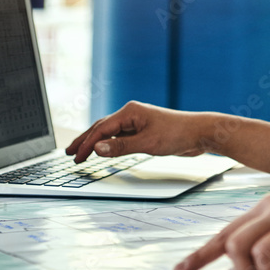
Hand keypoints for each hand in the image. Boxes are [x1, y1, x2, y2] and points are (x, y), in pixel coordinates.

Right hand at [65, 101, 205, 162]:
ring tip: (80, 152)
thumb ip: (121, 147)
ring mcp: (137, 122)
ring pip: (110, 132)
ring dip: (95, 142)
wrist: (199, 133)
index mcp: (130, 112)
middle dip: (84, 140)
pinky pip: (120, 137)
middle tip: (69, 153)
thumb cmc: (178, 134)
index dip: (86, 144)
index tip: (75, 158)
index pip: (101, 129)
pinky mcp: (144, 130)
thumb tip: (97, 148)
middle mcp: (131, 114)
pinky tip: (103, 150)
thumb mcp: (147, 143)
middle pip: (101, 127)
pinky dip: (108, 144)